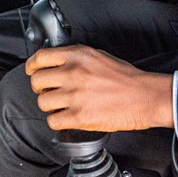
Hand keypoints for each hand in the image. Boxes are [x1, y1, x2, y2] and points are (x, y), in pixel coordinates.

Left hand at [25, 45, 173, 130]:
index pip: (40, 57)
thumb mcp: (99, 56)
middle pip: (37, 81)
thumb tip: (58, 64)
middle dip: (40, 88)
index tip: (32, 71)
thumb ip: (76, 58)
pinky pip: (53, 121)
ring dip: (50, 105)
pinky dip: (58, 121)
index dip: (32, 66)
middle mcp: (73, 73)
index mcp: (78, 56)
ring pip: (43, 102)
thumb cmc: (127, 78)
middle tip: (49, 91)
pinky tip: (67, 117)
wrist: (145, 96)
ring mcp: (75, 95)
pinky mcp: (79, 117)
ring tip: (62, 106)